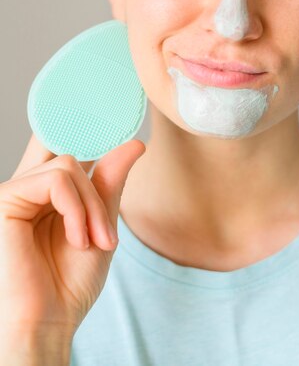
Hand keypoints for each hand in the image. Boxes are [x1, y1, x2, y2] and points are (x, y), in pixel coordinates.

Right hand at [0, 133, 145, 338]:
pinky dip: (77, 210)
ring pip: (68, 166)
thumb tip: (135, 143)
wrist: (48, 322)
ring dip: (92, 207)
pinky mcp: (5, 199)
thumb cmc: (69, 282)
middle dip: (97, 196)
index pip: (60, 149)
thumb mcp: (100, 226)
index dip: (79, 130)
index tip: (113, 127)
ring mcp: (14, 192)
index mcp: (45, 195)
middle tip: (106, 238)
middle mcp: (27, 189)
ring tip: (94, 243)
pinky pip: (56, 181)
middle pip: (72, 159)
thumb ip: (110, 183)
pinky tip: (78, 240)